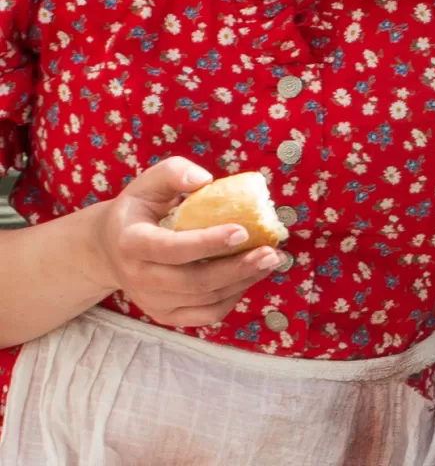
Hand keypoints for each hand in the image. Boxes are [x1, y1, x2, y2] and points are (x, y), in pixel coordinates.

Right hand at [89, 156, 281, 327]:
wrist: (109, 248)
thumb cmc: (138, 208)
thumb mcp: (149, 182)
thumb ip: (174, 172)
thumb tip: (204, 180)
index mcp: (132, 243)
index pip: (173, 249)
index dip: (208, 243)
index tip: (242, 230)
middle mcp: (139, 278)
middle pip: (194, 281)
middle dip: (237, 268)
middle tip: (270, 252)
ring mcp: (152, 301)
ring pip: (204, 300)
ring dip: (243, 282)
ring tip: (271, 261)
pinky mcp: (165, 314)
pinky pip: (205, 315)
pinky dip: (232, 299)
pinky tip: (250, 277)